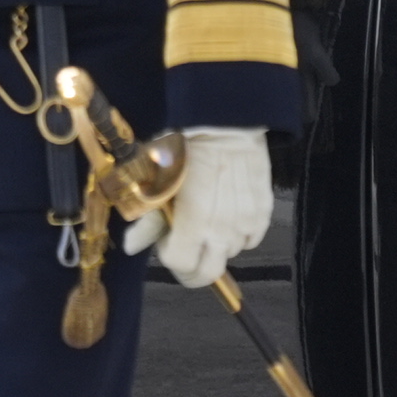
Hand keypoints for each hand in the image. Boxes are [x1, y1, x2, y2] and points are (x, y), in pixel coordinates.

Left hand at [126, 126, 271, 287]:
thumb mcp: (154, 180)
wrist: (225, 123)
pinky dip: (237, 236)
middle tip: (182, 247)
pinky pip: (251, 239)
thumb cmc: (183, 147)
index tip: (164, 242)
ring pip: (229, 254)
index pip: (181, 266)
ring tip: (204, 220)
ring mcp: (248, 223)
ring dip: (214, 246)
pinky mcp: (264, 212)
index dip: (168, 258)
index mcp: (194, 222)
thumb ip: (148, 219)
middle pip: (208, 273)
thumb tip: (132, 248)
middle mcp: (224, 229)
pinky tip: (225, 215)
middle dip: (191, 267)